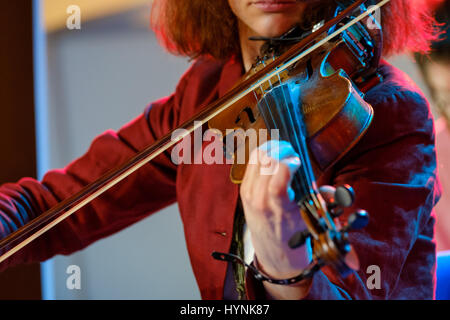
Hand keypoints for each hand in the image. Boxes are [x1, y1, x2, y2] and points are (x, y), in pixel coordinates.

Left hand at [240, 140, 337, 298]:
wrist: (274, 253)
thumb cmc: (294, 236)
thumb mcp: (312, 220)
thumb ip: (323, 201)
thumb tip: (333, 190)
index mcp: (279, 209)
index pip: (278, 179)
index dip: (289, 163)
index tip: (298, 161)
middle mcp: (261, 200)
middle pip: (266, 161)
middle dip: (281, 150)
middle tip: (293, 151)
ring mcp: (249, 194)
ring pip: (256, 158)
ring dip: (271, 149)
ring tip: (284, 150)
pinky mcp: (243, 190)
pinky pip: (251, 163)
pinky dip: (262, 154)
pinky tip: (273, 155)